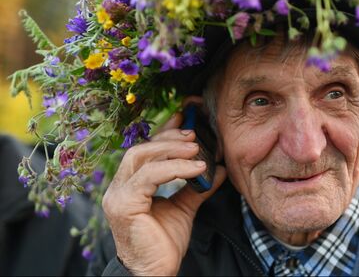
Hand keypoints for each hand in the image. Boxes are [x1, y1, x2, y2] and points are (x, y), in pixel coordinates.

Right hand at [102, 112, 226, 275]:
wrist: (155, 273)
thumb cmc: (164, 243)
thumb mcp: (184, 207)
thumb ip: (196, 186)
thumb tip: (217, 167)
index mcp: (130, 185)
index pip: (145, 150)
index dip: (164, 132)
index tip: (185, 119)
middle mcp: (119, 187)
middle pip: (141, 149)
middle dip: (169, 137)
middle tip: (195, 135)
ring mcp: (118, 195)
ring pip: (142, 157)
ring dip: (172, 149)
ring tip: (197, 149)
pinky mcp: (124, 205)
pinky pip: (149, 177)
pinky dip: (174, 168)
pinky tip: (196, 169)